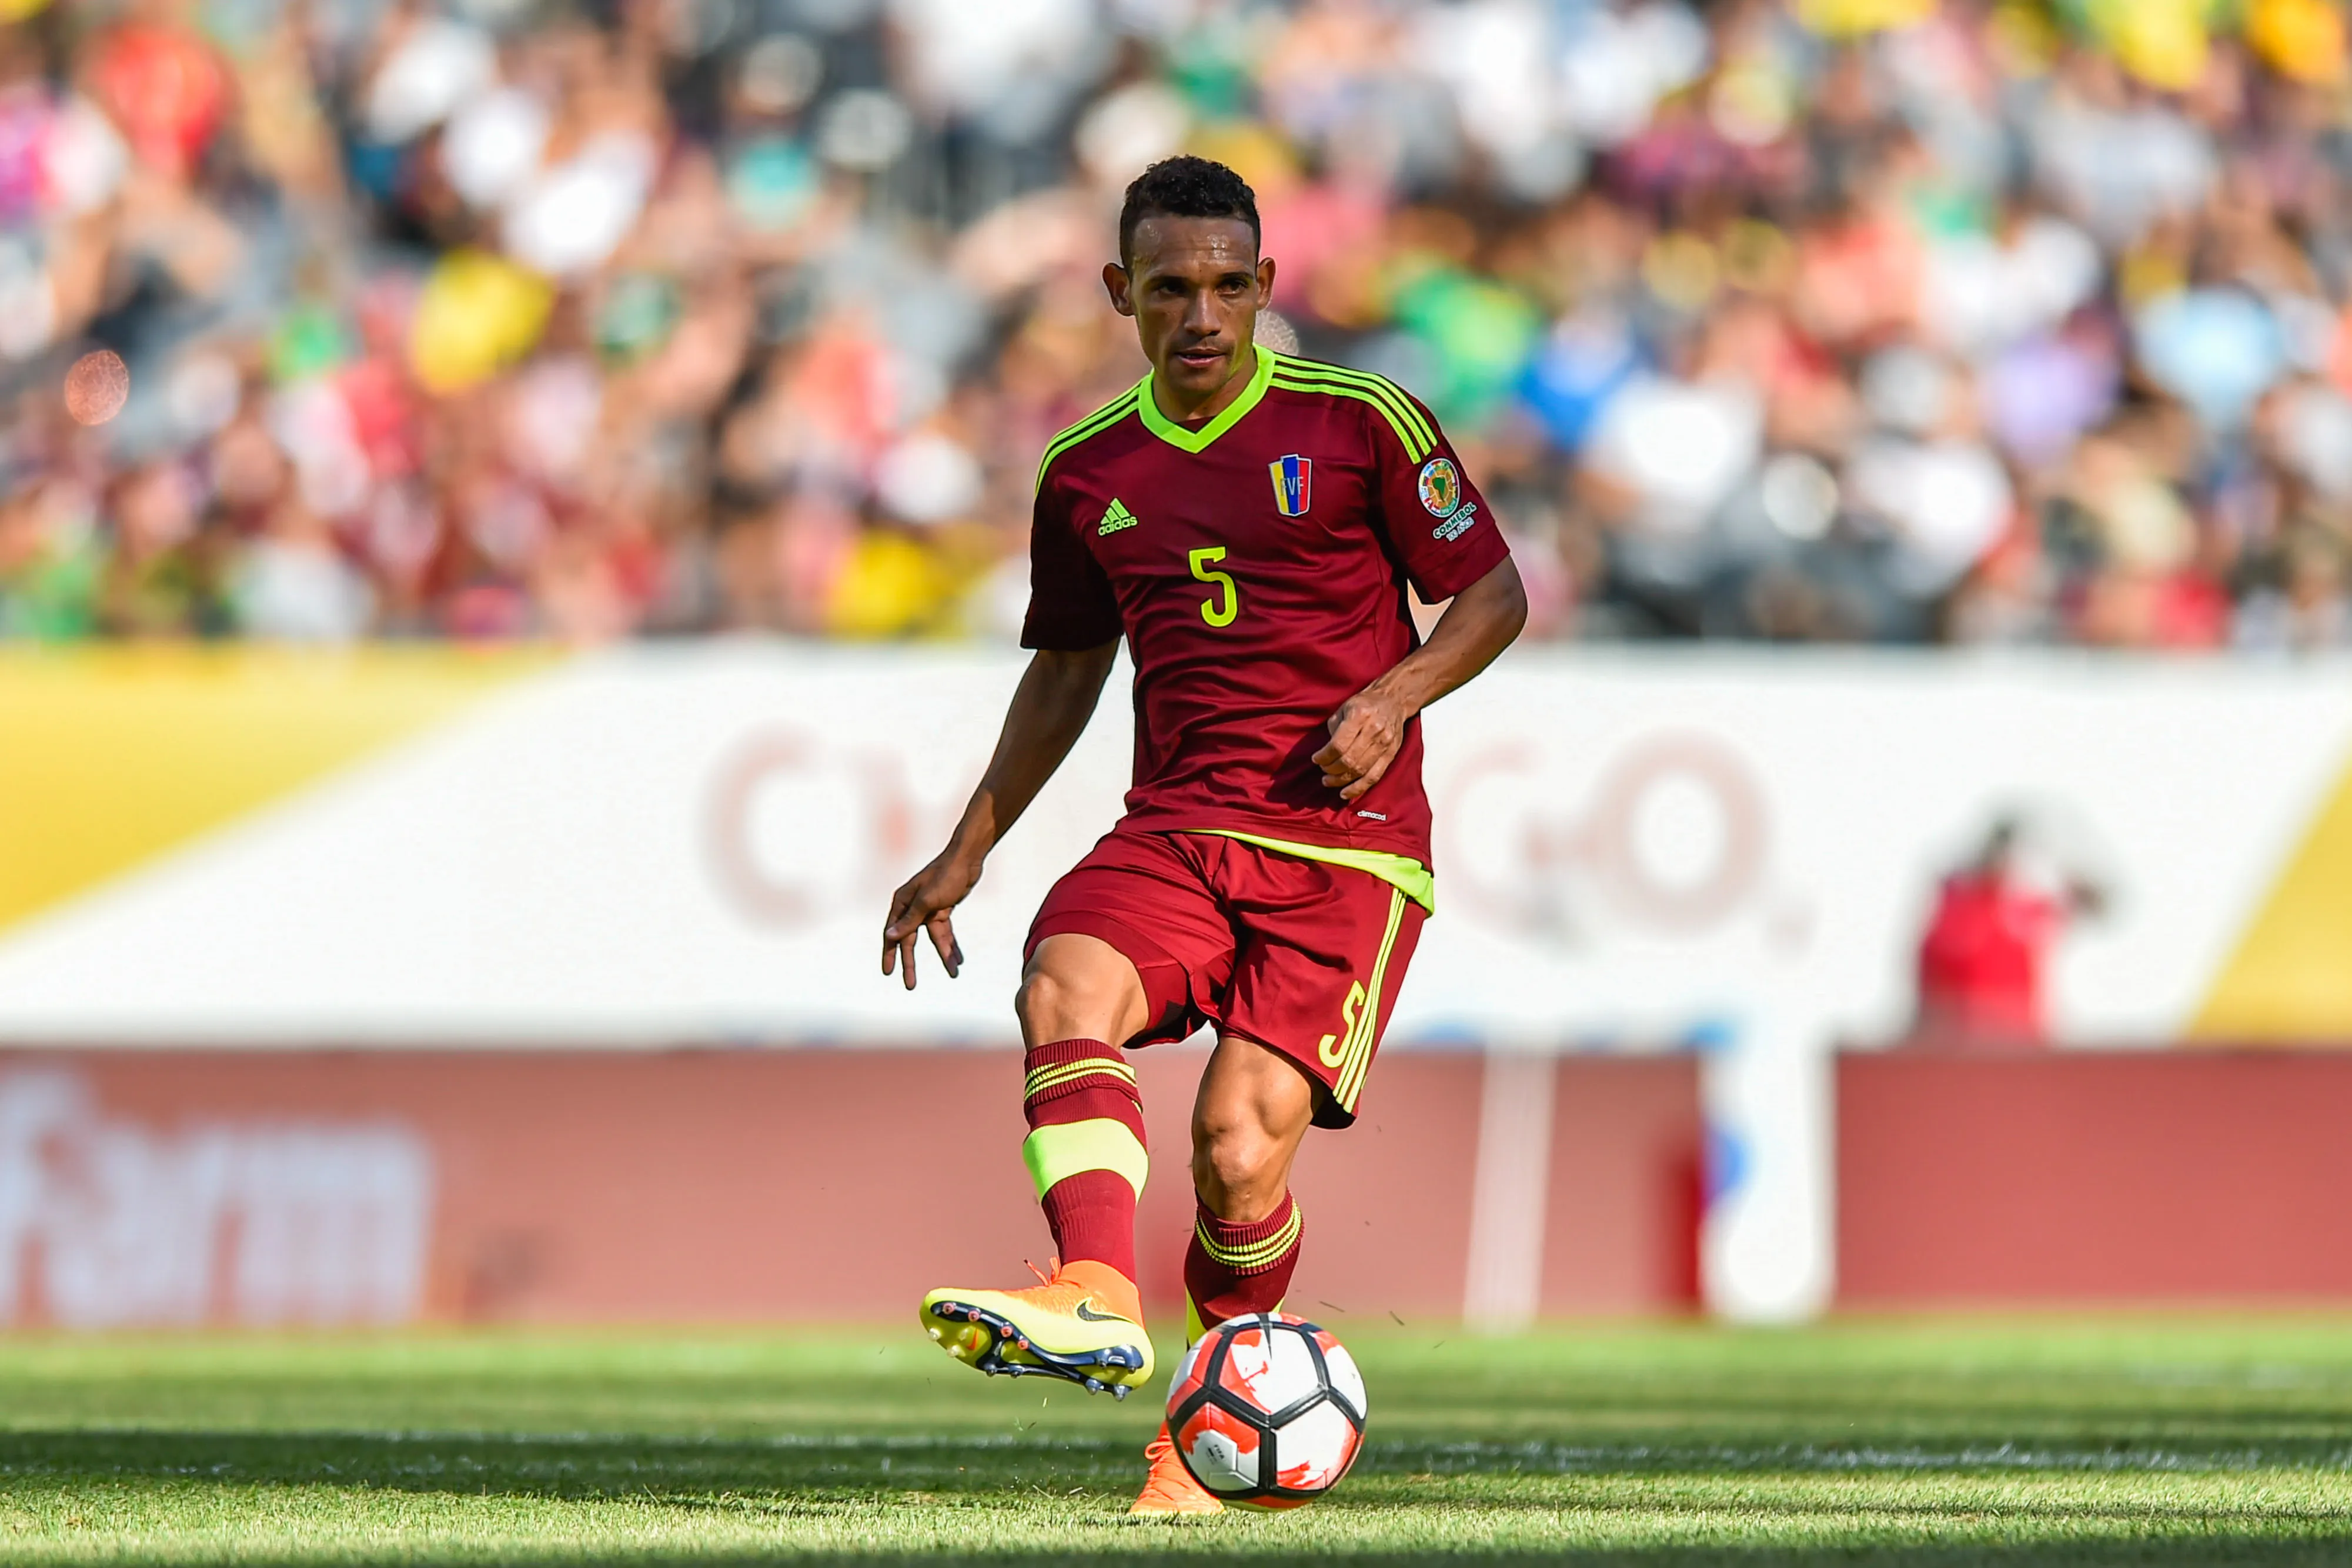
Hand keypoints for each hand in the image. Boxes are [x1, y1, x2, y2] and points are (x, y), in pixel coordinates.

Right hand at [882, 847, 980, 989]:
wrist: (967, 858)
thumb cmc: (945, 875)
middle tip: (910, 985)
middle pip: (910, 940)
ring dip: (944, 954)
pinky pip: (946, 932)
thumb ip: (910, 920)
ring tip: (954, 973)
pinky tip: (959, 959)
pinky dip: (952, 944)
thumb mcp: (927, 900)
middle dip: (911, 963)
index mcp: (902, 903)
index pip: (893, 934)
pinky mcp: (943, 909)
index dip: (890, 954)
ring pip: (934, 939)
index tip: (888, 973)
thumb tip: (890, 936)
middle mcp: (912, 907)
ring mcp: (928, 909)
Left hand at [1313, 686, 1410, 801]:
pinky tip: (1345, 793)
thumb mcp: (1344, 708)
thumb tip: (1325, 754)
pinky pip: (1374, 777)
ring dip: (1341, 780)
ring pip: (1360, 771)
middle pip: (1349, 760)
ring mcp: (1384, 744)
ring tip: (1329, 781)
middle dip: (1331, 770)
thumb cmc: (1365, 704)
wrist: (1394, 700)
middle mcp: (1374, 730)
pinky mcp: (1391, 754)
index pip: (1338, 745)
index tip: (1316, 759)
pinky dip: (1358, 788)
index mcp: (1359, 716)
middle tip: (1323, 772)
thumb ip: (1334, 730)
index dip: (1324, 757)